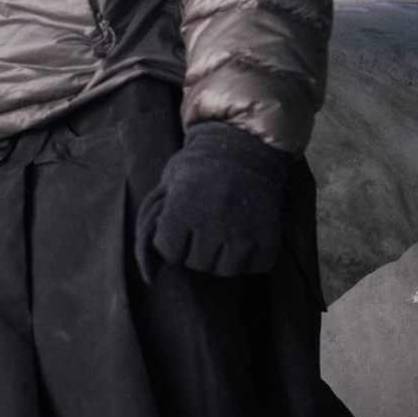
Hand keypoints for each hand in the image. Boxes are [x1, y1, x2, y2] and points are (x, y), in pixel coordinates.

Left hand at [134, 120, 290, 279]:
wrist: (244, 146)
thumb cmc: (198, 166)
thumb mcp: (170, 181)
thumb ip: (157, 218)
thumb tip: (148, 270)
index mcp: (184, 205)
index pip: (169, 253)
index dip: (170, 245)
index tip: (177, 232)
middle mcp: (214, 221)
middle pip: (197, 264)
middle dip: (195, 251)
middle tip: (201, 231)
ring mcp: (244, 230)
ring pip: (226, 271)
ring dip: (221, 258)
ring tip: (222, 235)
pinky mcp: (269, 235)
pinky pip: (256, 266)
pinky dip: (250, 258)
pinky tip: (244, 237)